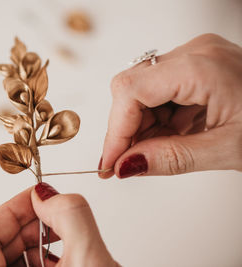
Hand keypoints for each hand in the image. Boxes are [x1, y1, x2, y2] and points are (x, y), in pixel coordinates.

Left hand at [0, 183, 118, 266]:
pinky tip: (63, 257)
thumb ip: (71, 216)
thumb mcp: (92, 260)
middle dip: (25, 223)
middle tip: (53, 213)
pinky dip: (38, 259)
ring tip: (63, 237)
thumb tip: (48, 193)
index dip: (8, 210)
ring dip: (34, 241)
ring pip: (5, 257)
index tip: (35, 197)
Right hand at [99, 33, 241, 177]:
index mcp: (202, 65)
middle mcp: (195, 52)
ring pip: (142, 90)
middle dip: (126, 129)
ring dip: (142, 126)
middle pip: (132, 88)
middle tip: (131, 162)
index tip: (109, 163)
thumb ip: (171, 158)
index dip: (114, 131)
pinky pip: (160, 91)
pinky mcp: (198, 66)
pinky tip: (171, 136)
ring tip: (158, 151)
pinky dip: (158, 119)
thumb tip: (126, 166)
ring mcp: (197, 57)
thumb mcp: (228, 150)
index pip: (131, 92)